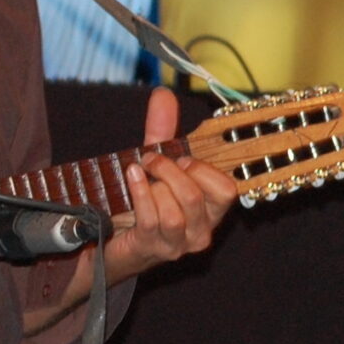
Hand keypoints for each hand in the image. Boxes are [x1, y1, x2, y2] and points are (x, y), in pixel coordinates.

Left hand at [100, 87, 237, 278]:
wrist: (116, 237)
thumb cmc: (145, 199)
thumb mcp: (158, 164)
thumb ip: (163, 130)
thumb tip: (163, 94)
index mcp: (213, 210)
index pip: (227, 191)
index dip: (203, 170)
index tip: (181, 157)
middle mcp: (202, 231)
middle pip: (196, 197)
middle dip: (170, 171)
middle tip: (151, 159)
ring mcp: (178, 244)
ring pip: (174, 212)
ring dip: (153, 186)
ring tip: (139, 172)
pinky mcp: (154, 249)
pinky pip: (151, 220)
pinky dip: (139, 194)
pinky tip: (131, 178)